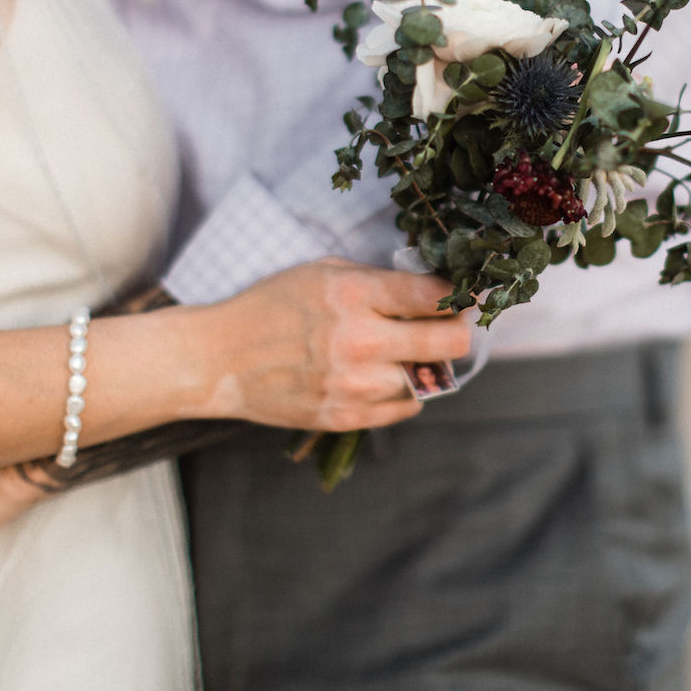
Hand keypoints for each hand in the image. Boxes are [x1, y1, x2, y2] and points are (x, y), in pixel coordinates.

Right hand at [199, 258, 470, 431]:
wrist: (221, 359)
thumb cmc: (274, 306)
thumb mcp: (325, 273)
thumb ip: (380, 281)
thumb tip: (434, 290)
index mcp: (354, 295)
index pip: (434, 295)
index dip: (461, 294)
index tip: (469, 294)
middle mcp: (359, 341)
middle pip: (448, 344)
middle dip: (461, 332)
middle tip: (456, 325)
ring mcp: (354, 384)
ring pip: (430, 380)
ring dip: (429, 365)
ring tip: (411, 350)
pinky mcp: (345, 416)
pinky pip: (406, 408)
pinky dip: (408, 391)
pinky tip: (390, 374)